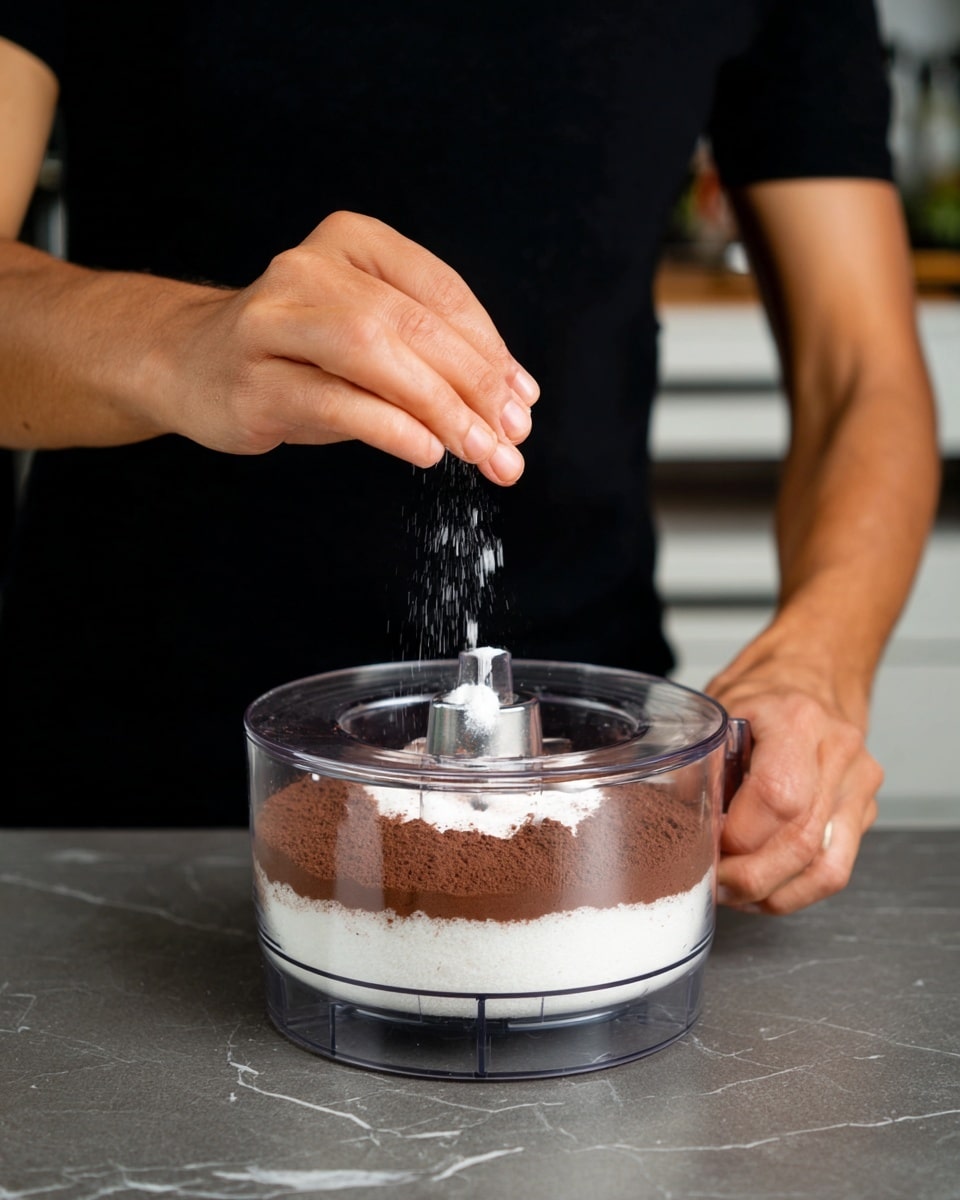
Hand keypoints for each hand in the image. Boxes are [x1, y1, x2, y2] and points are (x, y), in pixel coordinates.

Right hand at [151, 211, 538, 483]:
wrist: (189, 364)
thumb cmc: (296, 354)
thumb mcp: (367, 335)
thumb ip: (429, 354)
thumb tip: (509, 401)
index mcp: (351, 242)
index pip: (439, 291)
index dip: (490, 348)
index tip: (521, 399)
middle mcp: (308, 270)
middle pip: (411, 322)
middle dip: (474, 384)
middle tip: (511, 436)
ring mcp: (273, 323)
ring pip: (373, 353)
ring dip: (440, 408)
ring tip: (481, 451)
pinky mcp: (253, 382)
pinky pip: (334, 403)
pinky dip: (390, 429)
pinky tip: (426, 451)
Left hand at [707, 654, 881, 914]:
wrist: (815, 668)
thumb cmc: (763, 687)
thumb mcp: (718, 709)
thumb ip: (700, 761)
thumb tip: (677, 820)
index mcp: (797, 719)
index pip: (777, 798)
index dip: (736, 837)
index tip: (703, 845)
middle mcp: (837, 752)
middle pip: (801, 842)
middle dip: (749, 877)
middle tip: (712, 881)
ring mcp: (858, 784)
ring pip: (826, 869)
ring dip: (774, 893)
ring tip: (735, 892)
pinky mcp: (864, 809)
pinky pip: (836, 867)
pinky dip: (797, 889)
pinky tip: (766, 888)